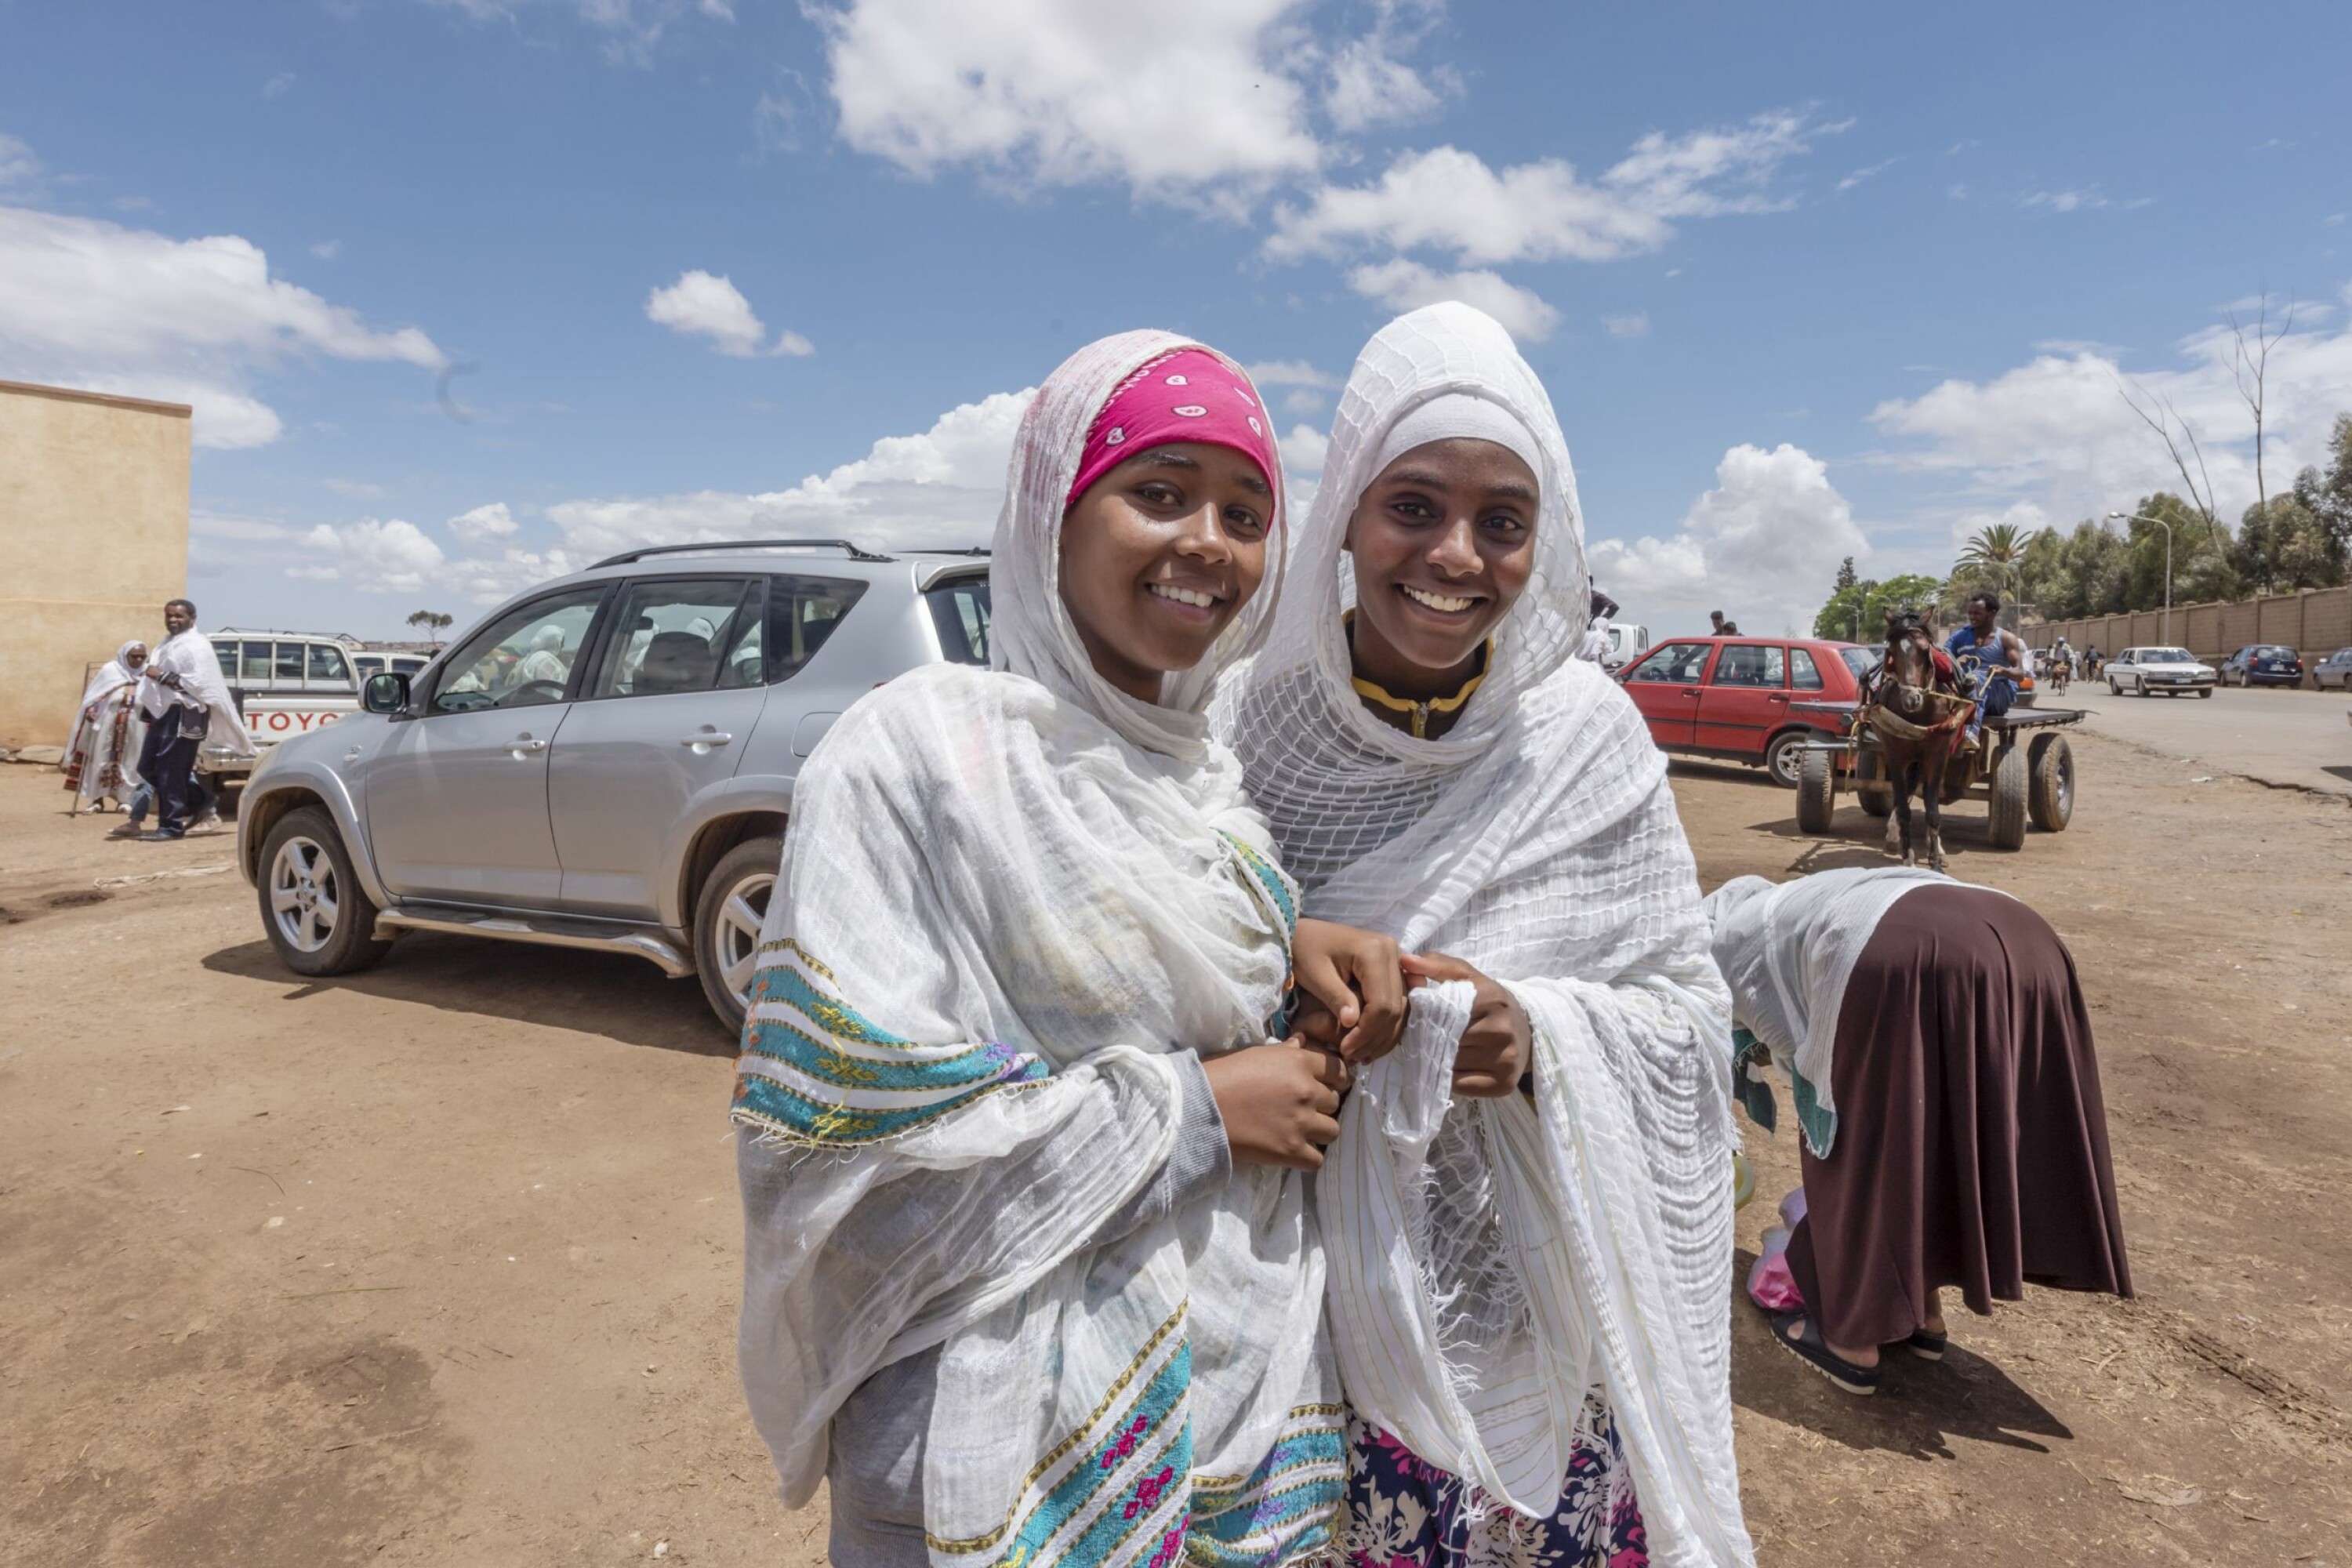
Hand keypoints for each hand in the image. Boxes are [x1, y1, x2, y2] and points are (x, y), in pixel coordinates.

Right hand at [1204, 1040, 1351, 1170]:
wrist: (1197, 1108)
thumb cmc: (1220, 1075)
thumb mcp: (1255, 1054)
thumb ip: (1284, 1052)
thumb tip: (1301, 1043)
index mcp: (1298, 1062)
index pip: (1338, 1070)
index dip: (1333, 1080)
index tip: (1324, 1087)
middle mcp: (1306, 1090)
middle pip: (1336, 1101)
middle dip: (1322, 1106)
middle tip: (1303, 1110)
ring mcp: (1301, 1122)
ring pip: (1333, 1130)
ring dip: (1318, 1132)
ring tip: (1299, 1131)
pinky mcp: (1291, 1151)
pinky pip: (1318, 1160)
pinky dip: (1308, 1157)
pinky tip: (1293, 1151)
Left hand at [1291, 918, 1406, 1063]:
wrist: (1304, 933)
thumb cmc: (1305, 950)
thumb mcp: (1315, 975)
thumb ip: (1336, 998)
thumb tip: (1352, 1024)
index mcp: (1375, 951)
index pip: (1381, 1003)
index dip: (1367, 1031)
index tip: (1346, 1049)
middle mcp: (1393, 952)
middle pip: (1395, 1007)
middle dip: (1375, 1037)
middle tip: (1352, 1056)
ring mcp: (1396, 959)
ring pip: (1400, 1008)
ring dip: (1383, 1035)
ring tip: (1360, 1053)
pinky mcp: (1392, 967)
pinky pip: (1397, 1001)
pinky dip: (1386, 1024)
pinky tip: (1369, 1041)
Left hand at [1401, 952, 1530, 1099]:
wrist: (1528, 1033)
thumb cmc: (1490, 1003)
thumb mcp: (1469, 978)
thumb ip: (1437, 965)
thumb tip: (1405, 960)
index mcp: (1491, 998)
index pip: (1442, 1010)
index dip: (1426, 1015)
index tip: (1422, 1016)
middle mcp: (1501, 1029)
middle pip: (1445, 1038)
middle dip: (1430, 1038)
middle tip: (1427, 1036)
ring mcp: (1504, 1059)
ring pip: (1450, 1062)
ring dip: (1439, 1058)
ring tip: (1442, 1050)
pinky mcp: (1503, 1084)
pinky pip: (1459, 1085)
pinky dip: (1449, 1077)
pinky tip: (1453, 1067)